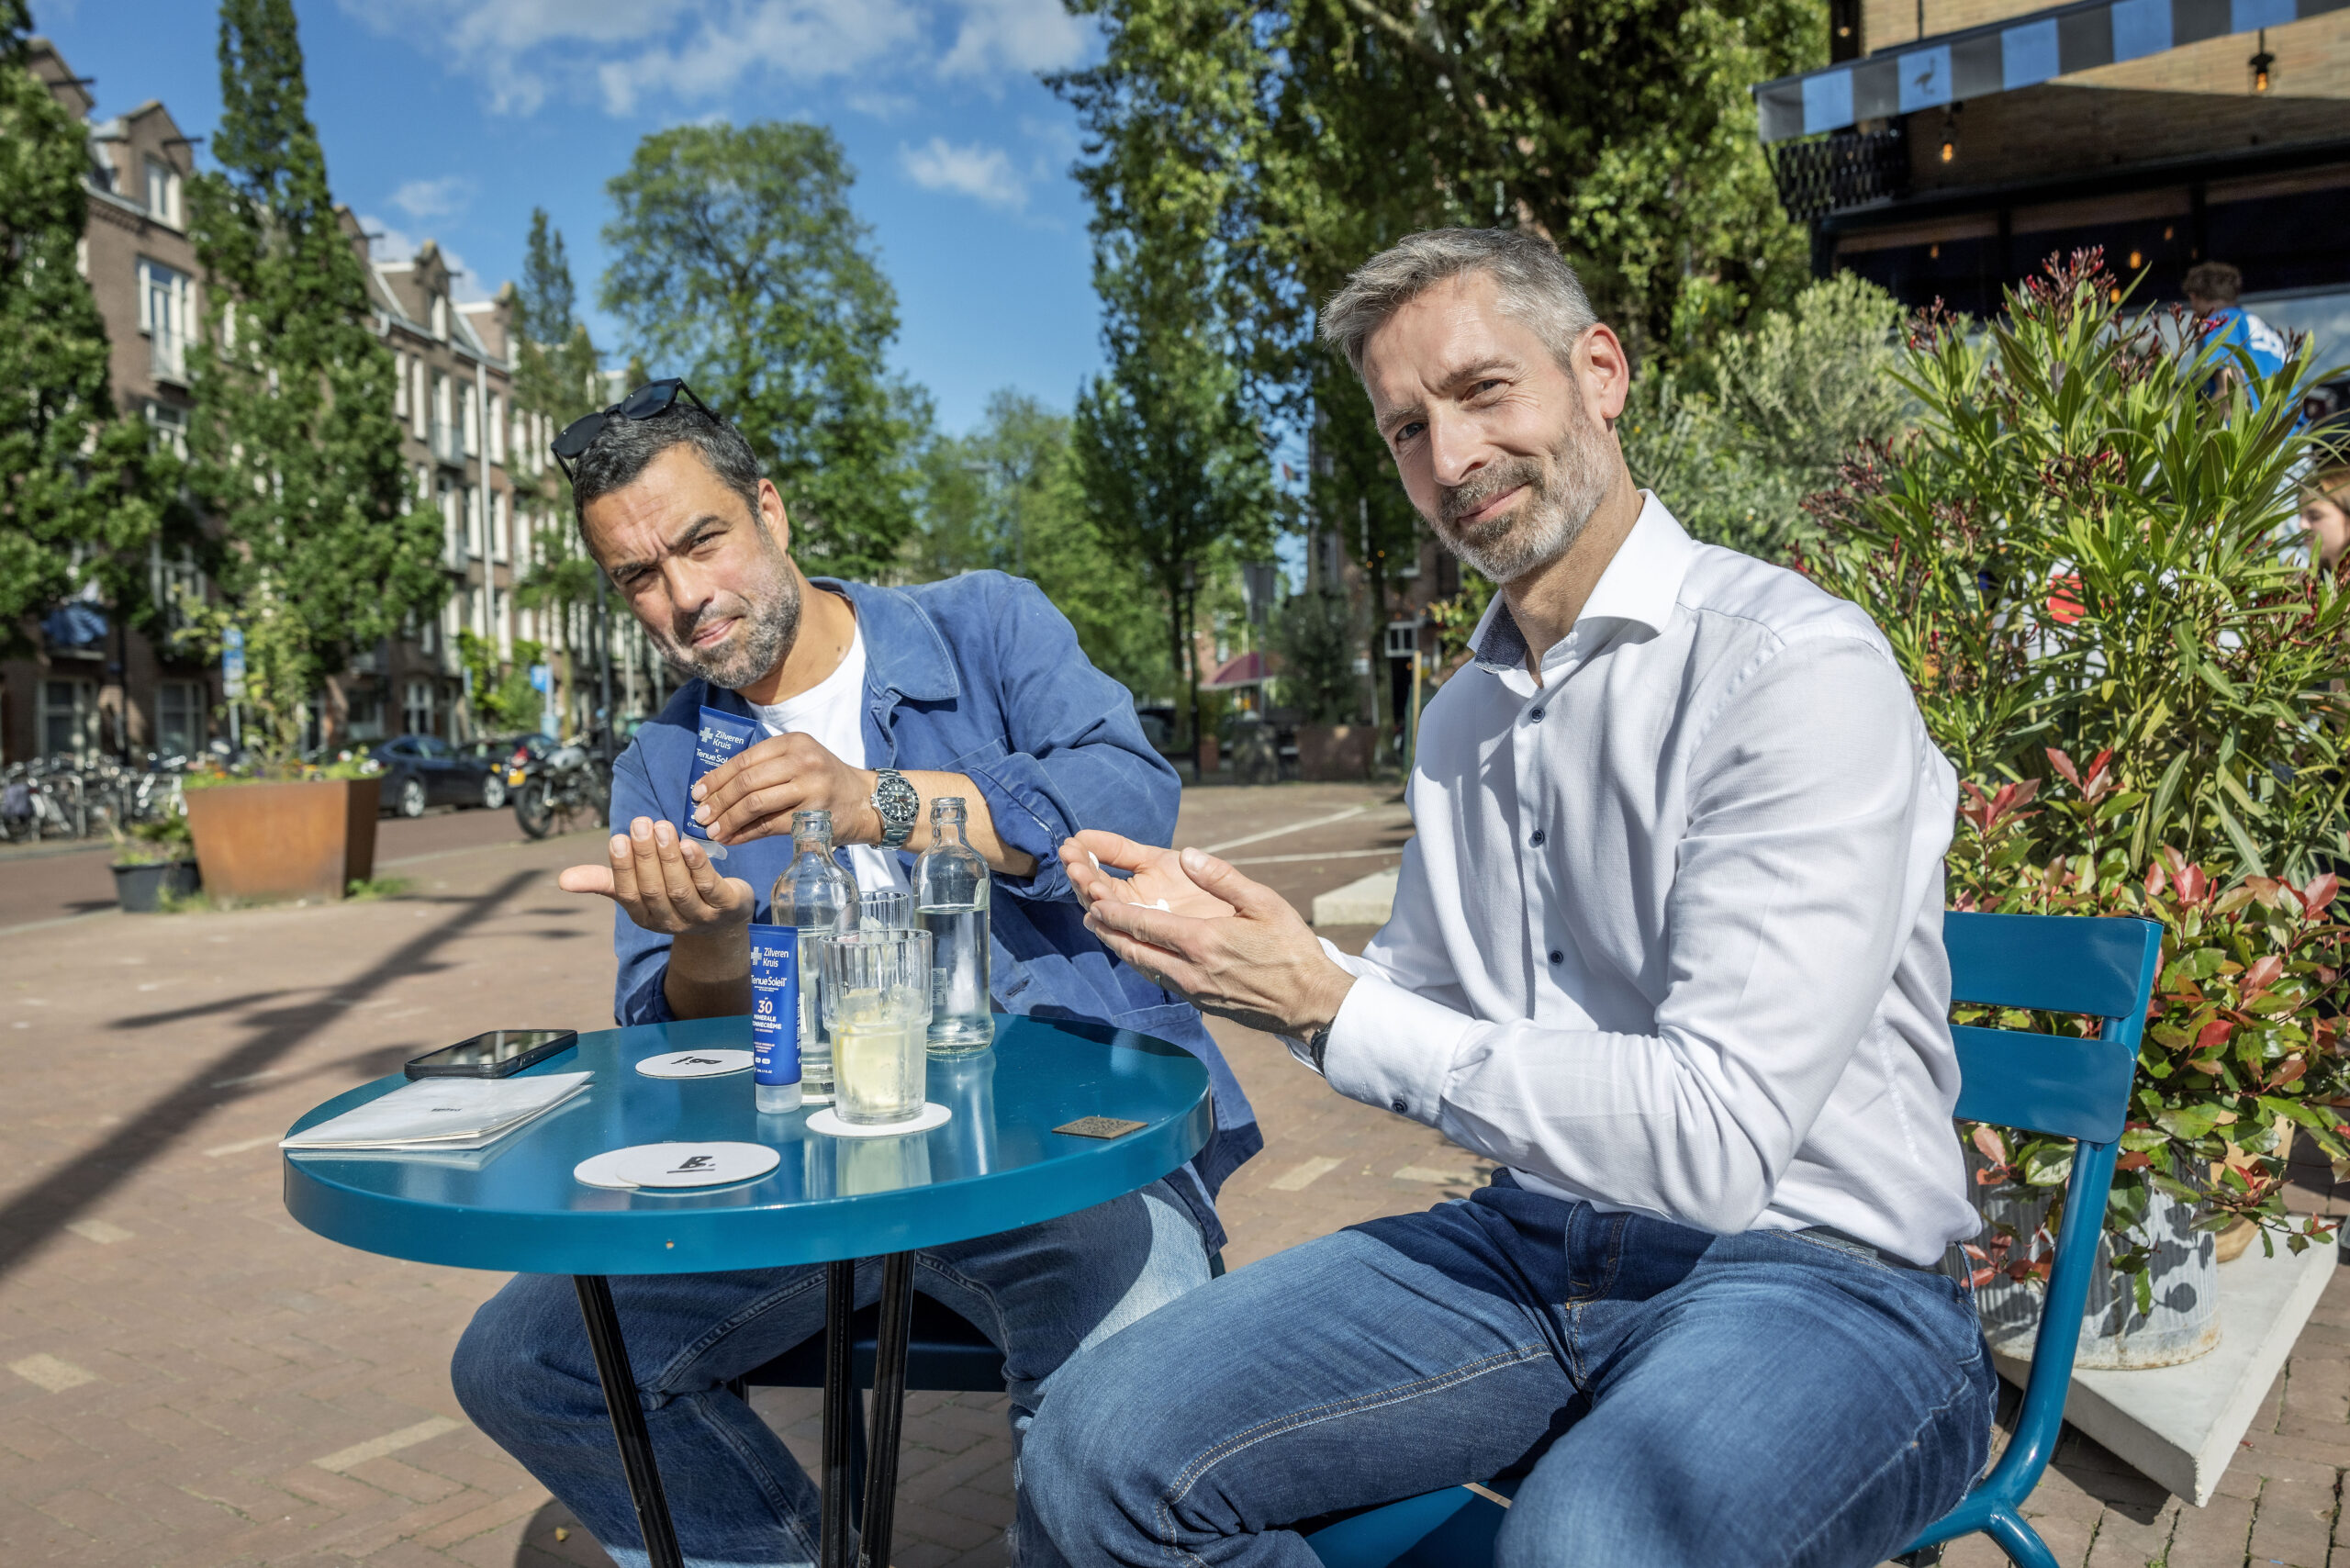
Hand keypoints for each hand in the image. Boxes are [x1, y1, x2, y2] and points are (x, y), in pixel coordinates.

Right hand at [559, 817, 755, 937]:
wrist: (724, 918)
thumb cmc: (673, 893)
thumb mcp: (639, 888)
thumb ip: (605, 880)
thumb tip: (562, 880)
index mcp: (644, 915)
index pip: (628, 894)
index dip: (623, 868)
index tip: (618, 838)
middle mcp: (670, 921)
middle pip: (653, 890)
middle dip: (646, 856)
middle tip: (641, 823)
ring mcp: (700, 917)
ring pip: (680, 888)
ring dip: (669, 857)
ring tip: (662, 826)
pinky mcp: (727, 908)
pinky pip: (711, 886)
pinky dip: (698, 865)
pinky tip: (689, 844)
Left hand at [691, 732, 876, 847]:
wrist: (866, 802)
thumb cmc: (825, 782)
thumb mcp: (800, 761)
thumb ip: (765, 768)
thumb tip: (715, 789)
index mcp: (794, 742)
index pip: (744, 759)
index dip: (716, 777)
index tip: (697, 792)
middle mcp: (802, 760)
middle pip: (746, 781)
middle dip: (718, 801)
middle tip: (700, 816)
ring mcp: (810, 787)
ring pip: (755, 803)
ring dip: (728, 819)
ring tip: (712, 830)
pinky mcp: (813, 815)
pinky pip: (769, 825)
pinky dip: (745, 833)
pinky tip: (732, 838)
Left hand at [1071, 840, 1355, 1039]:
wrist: (1309, 1003)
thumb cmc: (1291, 950)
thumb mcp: (1264, 903)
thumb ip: (1223, 877)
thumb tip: (1188, 854)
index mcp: (1200, 941)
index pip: (1142, 924)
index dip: (1112, 912)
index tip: (1091, 900)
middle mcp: (1188, 969)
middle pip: (1132, 949)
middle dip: (1106, 930)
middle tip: (1087, 913)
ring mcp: (1191, 990)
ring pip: (1142, 967)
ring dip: (1120, 948)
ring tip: (1103, 931)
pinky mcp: (1199, 1003)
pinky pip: (1159, 979)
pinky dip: (1141, 963)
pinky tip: (1138, 953)